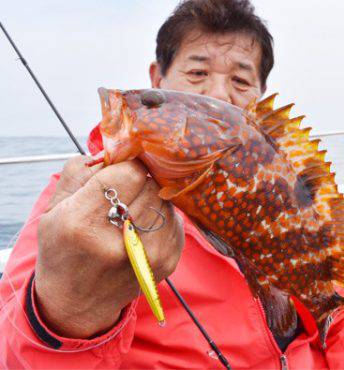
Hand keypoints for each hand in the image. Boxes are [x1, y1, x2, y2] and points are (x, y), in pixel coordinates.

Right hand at [35, 156, 183, 337]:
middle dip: (140, 180)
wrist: (76, 303)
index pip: (130, 172)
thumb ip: (79, 171)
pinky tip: (143, 225)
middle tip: (127, 189)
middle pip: (151, 185)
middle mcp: (118, 242)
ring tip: (132, 210)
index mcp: (82, 223)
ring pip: (166, 200)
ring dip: (152, 197)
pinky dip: (162, 215)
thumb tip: (114, 149)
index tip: (122, 168)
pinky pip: (175, 219)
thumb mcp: (53, 208)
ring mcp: (147, 255)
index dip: (128, 165)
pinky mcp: (167, 262)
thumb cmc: (63, 249)